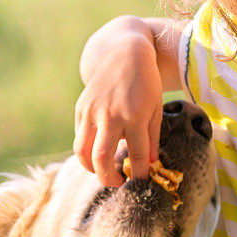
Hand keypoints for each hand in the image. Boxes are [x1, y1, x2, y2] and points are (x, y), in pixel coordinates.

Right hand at [73, 32, 161, 185]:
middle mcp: (110, 115)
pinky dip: (87, 149)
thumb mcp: (156, 110)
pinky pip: (79, 137)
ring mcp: (92, 111)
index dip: (139, 175)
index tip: (142, 183)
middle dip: (108, 179)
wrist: (124, 53)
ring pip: (82, 151)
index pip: (136, 156)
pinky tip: (99, 150)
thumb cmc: (146, 84)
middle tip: (118, 183)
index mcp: (134, 117)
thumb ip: (152, 140)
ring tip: (105, 171)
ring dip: (92, 168)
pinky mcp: (81, 107)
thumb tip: (149, 166)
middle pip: (101, 159)